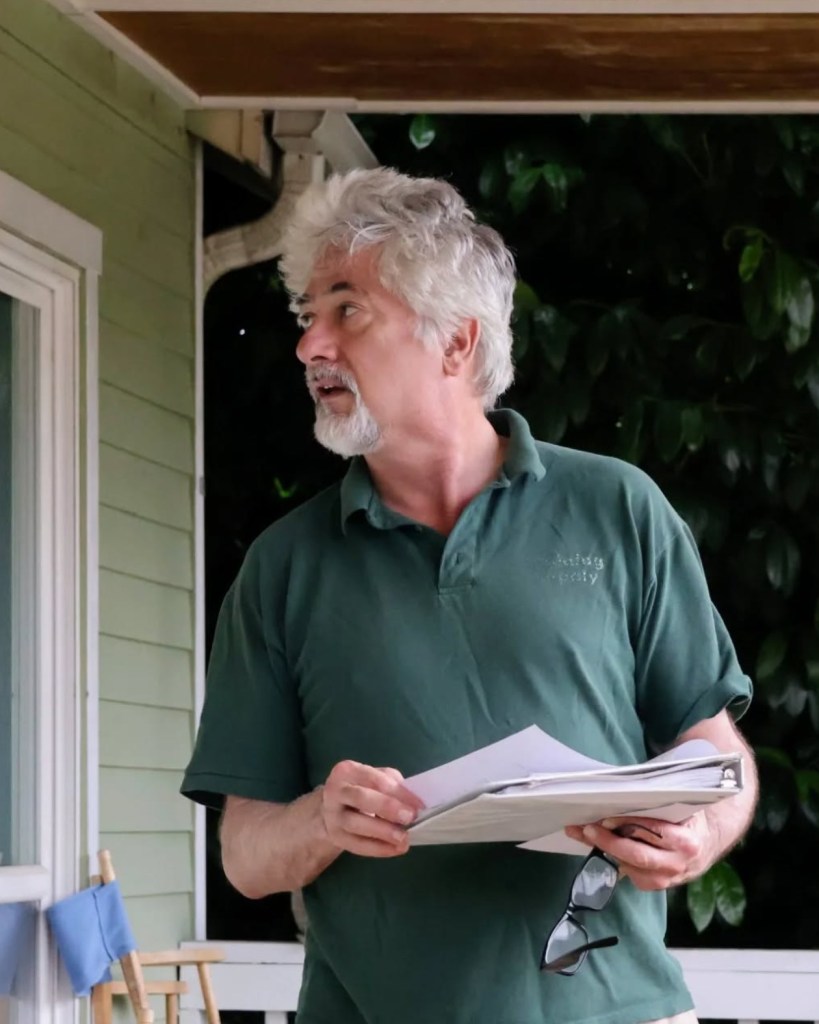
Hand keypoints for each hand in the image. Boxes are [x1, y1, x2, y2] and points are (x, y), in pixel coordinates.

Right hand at [320, 760, 425, 858]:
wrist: (333, 809)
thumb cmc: (361, 789)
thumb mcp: (375, 778)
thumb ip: (393, 785)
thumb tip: (413, 802)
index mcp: (348, 771)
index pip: (375, 779)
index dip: (398, 792)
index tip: (419, 805)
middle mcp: (335, 791)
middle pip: (361, 798)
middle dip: (387, 807)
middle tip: (409, 818)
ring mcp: (332, 815)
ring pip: (356, 824)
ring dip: (382, 832)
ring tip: (403, 838)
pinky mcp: (335, 836)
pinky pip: (356, 845)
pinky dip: (378, 849)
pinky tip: (395, 849)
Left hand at [564, 812, 719, 890]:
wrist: (708, 843)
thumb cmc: (690, 819)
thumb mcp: (681, 809)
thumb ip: (658, 807)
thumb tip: (622, 799)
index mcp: (686, 842)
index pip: (653, 832)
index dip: (628, 825)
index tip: (606, 818)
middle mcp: (676, 864)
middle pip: (637, 855)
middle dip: (608, 842)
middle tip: (587, 828)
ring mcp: (666, 879)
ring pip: (628, 865)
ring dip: (603, 849)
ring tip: (581, 833)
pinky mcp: (654, 886)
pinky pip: (628, 872)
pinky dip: (611, 857)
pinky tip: (597, 844)